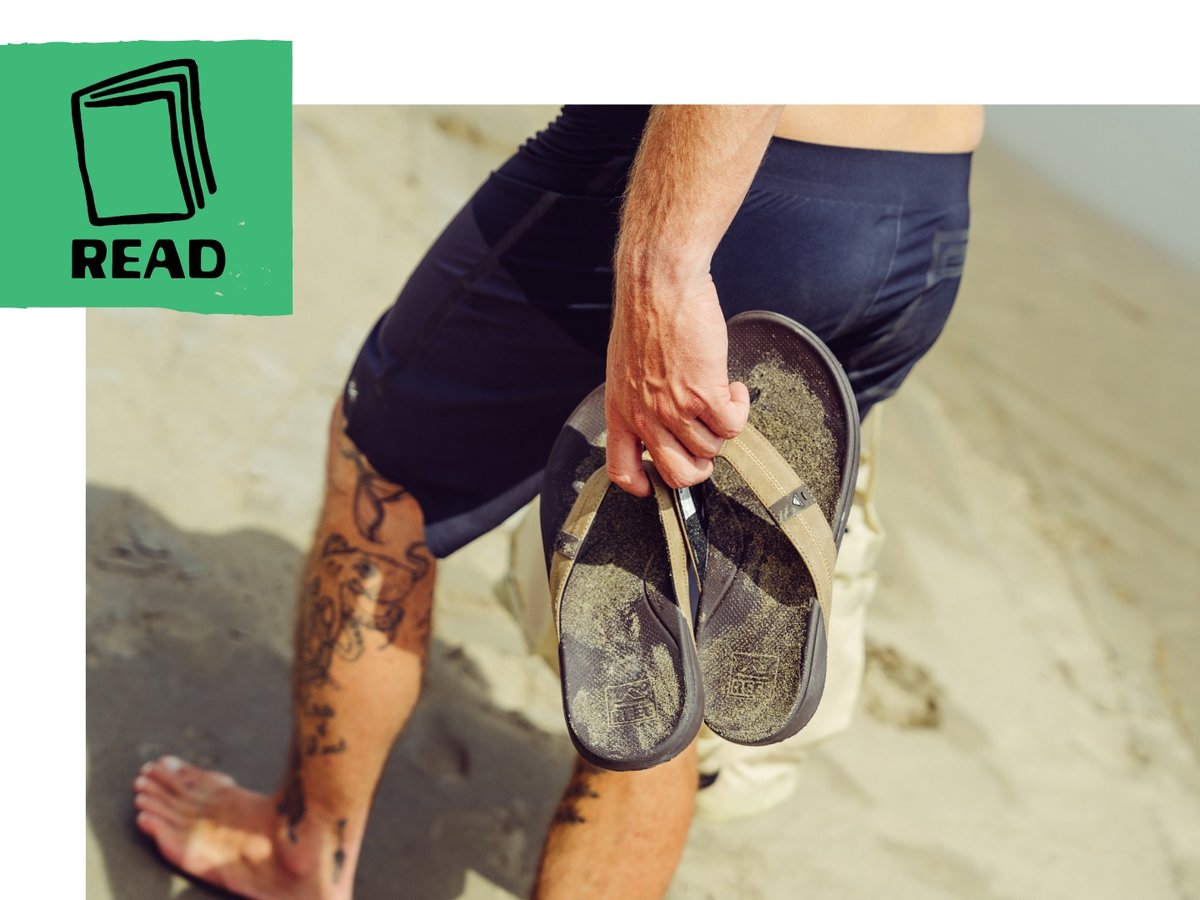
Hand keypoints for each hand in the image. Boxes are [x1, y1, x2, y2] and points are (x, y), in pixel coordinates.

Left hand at [604, 272, 749, 495]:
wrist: (659, 284)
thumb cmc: (645, 316)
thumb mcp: (626, 367)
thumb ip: (639, 398)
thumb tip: (663, 418)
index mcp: (620, 411)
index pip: (622, 470)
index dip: (641, 486)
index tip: (655, 485)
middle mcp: (645, 417)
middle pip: (678, 474)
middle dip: (700, 467)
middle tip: (708, 441)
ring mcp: (675, 409)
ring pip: (711, 449)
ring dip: (722, 427)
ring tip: (720, 396)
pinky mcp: (704, 394)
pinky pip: (732, 426)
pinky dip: (740, 410)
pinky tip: (733, 387)